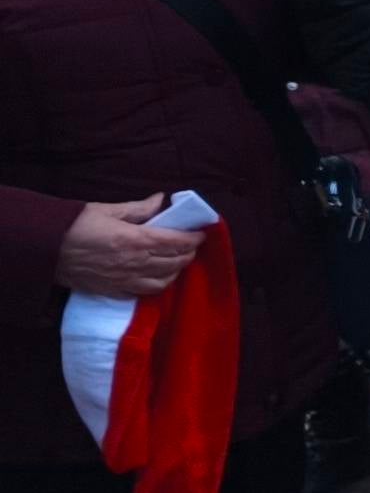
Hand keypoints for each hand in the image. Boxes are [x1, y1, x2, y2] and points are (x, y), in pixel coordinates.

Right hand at [55, 195, 200, 297]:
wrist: (45, 249)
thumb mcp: (107, 210)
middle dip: (188, 254)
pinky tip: (160, 276)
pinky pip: (145, 292)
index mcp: (135, 240)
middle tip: (192, 246)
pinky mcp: (114, 291)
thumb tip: (161, 200)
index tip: (201, 233)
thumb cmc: (75, 225)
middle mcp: (134, 263)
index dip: (193, 238)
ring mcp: (125, 280)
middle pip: (174, 262)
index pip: (176, 242)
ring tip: (179, 261)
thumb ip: (139, 208)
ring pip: (164, 280)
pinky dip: (159, 284)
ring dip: (176, 271)